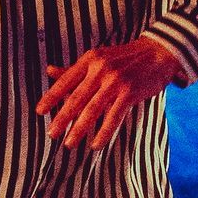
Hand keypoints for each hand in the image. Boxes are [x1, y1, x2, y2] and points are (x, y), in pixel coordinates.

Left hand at [37, 35, 177, 151]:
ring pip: (92, 109)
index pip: (65, 80)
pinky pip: (113, 116)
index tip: (39, 112)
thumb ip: (74, 69)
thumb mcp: (98, 58)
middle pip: (76, 97)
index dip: (51, 97)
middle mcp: (100, 68)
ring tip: (69, 143)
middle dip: (62, 118)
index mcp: (90, 59)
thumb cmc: (124, 58)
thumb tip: (49, 71)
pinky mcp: (130, 92)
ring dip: (79, 129)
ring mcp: (115, 80)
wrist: (158, 53)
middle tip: (51, 134)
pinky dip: (104, 132)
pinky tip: (96, 144)